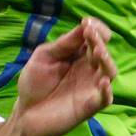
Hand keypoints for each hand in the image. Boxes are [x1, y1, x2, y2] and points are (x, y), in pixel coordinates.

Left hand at [15, 17, 116, 135]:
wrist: (25, 113)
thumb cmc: (35, 83)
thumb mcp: (45, 56)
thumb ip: (64, 43)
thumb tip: (85, 24)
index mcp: (79, 55)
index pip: (96, 37)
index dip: (95, 28)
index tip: (86, 23)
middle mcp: (89, 69)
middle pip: (103, 52)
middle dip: (98, 42)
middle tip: (90, 34)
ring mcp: (91, 87)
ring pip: (109, 72)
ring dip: (106, 60)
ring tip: (98, 52)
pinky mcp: (89, 106)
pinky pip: (105, 98)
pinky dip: (106, 91)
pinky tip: (103, 82)